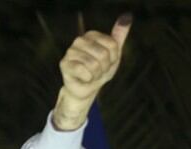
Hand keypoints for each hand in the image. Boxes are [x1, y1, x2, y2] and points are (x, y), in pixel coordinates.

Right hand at [52, 14, 131, 130]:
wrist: (87, 89)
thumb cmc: (100, 71)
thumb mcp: (114, 55)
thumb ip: (119, 37)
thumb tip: (126, 18)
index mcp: (91, 35)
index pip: (112, 45)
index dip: (113, 59)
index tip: (107, 63)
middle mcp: (79, 40)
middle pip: (103, 54)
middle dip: (104, 68)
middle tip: (98, 71)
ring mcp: (70, 51)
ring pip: (93, 64)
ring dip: (96, 75)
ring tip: (91, 75)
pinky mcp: (64, 63)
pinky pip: (82, 70)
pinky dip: (87, 78)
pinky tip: (83, 79)